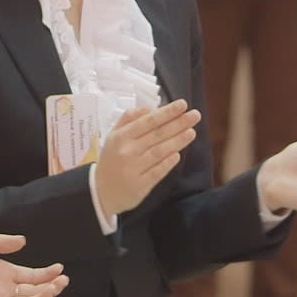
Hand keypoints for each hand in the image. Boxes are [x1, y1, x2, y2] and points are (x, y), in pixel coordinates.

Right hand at [95, 100, 199, 217]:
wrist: (101, 191)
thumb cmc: (111, 160)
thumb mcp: (112, 137)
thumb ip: (128, 120)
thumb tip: (148, 108)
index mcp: (121, 137)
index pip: (148, 122)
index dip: (166, 113)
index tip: (182, 104)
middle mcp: (127, 151)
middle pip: (157, 135)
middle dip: (178, 123)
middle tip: (195, 115)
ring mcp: (134, 168)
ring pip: (159, 151)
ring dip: (177, 141)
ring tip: (192, 131)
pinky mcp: (140, 185)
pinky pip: (157, 172)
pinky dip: (168, 163)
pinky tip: (177, 155)